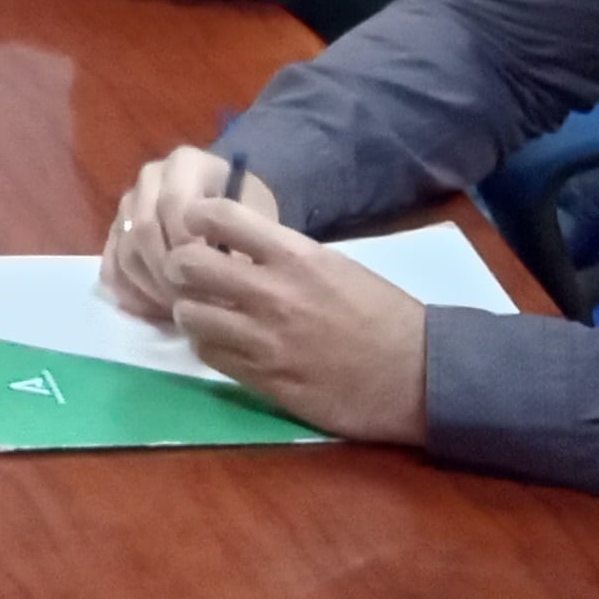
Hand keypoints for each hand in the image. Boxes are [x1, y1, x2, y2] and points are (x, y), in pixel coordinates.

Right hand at [97, 148, 285, 320]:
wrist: (233, 213)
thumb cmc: (249, 215)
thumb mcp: (256, 219)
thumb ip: (240, 242)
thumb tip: (223, 281)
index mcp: (186, 163)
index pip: (174, 203)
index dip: (188, 246)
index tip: (213, 280)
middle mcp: (151, 177)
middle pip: (143, 228)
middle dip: (167, 272)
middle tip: (194, 303)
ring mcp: (129, 204)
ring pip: (126, 250)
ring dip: (150, 286)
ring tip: (180, 311)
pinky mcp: (115, 232)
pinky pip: (111, 265)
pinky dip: (129, 292)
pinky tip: (154, 311)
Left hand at [152, 195, 430, 444]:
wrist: (418, 377)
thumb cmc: (383, 315)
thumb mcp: (335, 266)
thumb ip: (285, 256)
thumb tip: (239, 248)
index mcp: (296, 256)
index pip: (221, 217)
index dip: (197, 217)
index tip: (196, 225)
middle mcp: (274, 293)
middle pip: (188, 265)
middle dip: (179, 266)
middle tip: (188, 274)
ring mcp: (265, 340)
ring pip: (189, 315)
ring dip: (190, 311)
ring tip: (204, 313)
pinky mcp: (265, 380)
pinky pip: (210, 356)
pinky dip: (208, 346)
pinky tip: (222, 344)